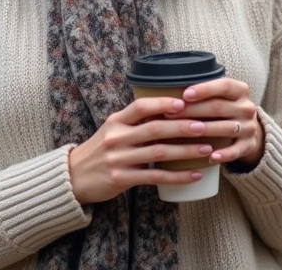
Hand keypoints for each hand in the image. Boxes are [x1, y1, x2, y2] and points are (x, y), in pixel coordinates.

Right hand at [67, 96, 218, 204]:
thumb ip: (133, 121)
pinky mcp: (122, 179)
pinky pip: (155, 176)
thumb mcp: (111, 130)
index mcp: (115, 121)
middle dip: (183, 127)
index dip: (162, 103)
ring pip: (158, 153)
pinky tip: (194, 175)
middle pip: (155, 128)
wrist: (73, 177)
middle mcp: (116, 138)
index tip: (184, 102)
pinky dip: (177, 176)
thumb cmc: (100, 151)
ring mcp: (119, 159)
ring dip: (185, 151)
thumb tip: (167, 109)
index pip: (140, 106)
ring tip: (207, 149)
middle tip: (205, 126)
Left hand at [164, 77, 263, 167]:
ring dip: (205, 130)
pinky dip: (224, 154)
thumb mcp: (220, 96)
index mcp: (239, 90)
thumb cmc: (223, 109)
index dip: (204, 89)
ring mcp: (250, 127)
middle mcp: (247, 107)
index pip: (224, 85)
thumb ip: (202, 93)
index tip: (185, 95)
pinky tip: (210, 157)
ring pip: (226, 128)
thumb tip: (167, 94)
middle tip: (171, 114)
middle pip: (219, 107)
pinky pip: (236, 151)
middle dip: (193, 110)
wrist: (248, 129)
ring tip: (186, 132)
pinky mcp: (249, 145)